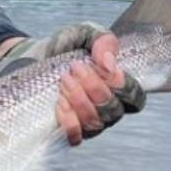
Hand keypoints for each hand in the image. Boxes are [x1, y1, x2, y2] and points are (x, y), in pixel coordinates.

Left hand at [0, 23, 144, 144]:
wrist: (35, 57)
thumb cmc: (67, 46)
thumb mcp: (86, 35)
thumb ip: (103, 42)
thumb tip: (108, 64)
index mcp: (119, 89)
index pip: (134, 98)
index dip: (122, 85)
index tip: (101, 66)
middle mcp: (108, 109)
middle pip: (112, 110)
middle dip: (93, 88)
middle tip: (74, 68)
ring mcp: (89, 122)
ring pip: (95, 123)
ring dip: (79, 100)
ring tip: (64, 80)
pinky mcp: (69, 129)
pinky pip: (76, 136)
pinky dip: (69, 121)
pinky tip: (59, 102)